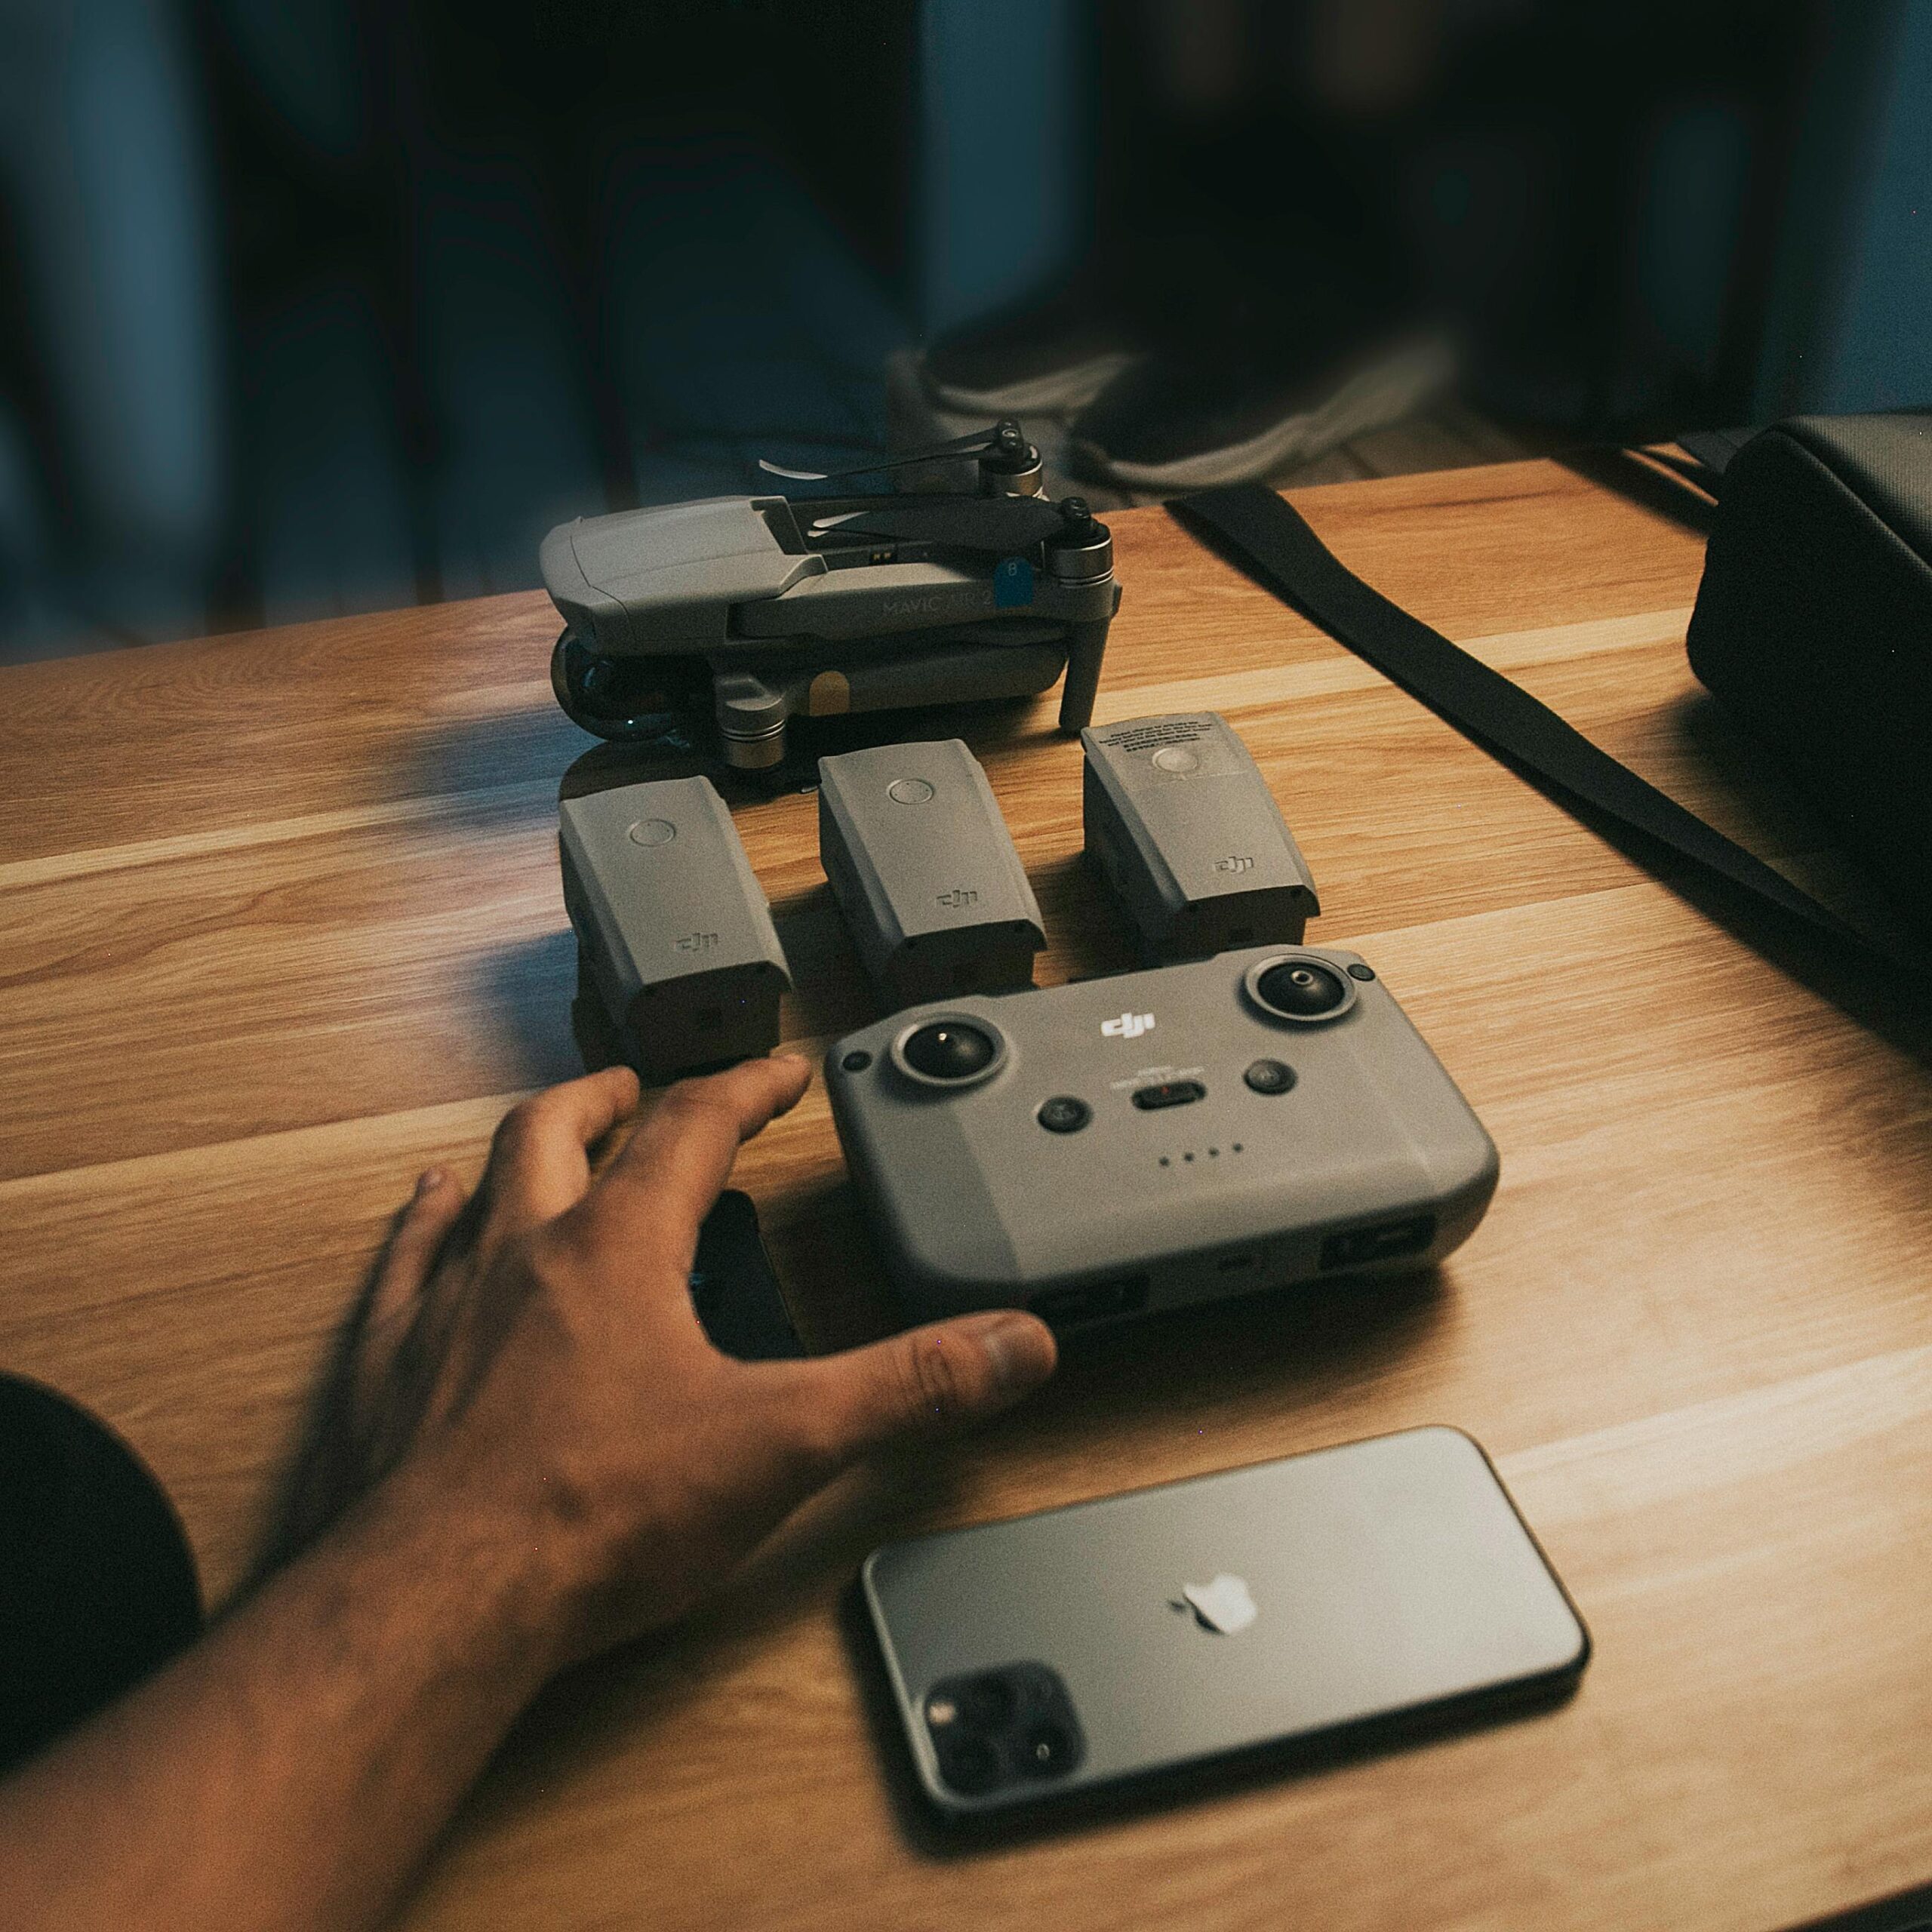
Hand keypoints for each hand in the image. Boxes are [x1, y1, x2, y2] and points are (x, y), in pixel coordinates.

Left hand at [283, 1057, 1055, 1670]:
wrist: (439, 1598)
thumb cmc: (591, 1516)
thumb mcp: (784, 1444)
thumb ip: (906, 1388)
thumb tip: (1010, 1345)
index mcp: (618, 1250)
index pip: (693, 1128)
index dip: (747, 1089)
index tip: (779, 1073)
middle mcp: (525, 1253)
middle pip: (564, 1131)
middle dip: (614, 1098)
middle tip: (641, 1088)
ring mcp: (443, 1306)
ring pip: (481, 1184)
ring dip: (520, 1149)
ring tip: (545, 1136)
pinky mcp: (383, 1368)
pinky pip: (400, 1265)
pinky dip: (422, 1228)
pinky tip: (425, 1215)